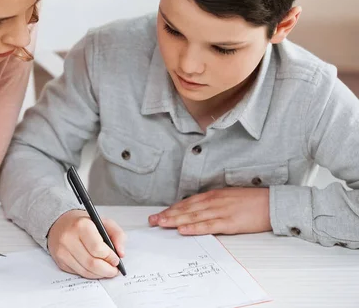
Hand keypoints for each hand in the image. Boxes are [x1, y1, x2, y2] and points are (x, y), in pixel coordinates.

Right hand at [47, 210, 126, 278]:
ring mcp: (62, 251)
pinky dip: (90, 274)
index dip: (110, 257)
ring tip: (106, 270)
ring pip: (85, 271)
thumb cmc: (85, 223)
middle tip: (114, 270)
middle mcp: (68, 238)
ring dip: (99, 274)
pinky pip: (78, 273)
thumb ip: (118, 235)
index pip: (98, 249)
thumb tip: (121, 253)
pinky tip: (95, 268)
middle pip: (92, 263)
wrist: (61, 223)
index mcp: (81, 226)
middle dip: (107, 270)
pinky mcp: (60, 261)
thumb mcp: (104, 222)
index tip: (116, 260)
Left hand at [148, 188, 271, 234]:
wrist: (272, 203)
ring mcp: (221, 211)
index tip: (159, 214)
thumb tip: (198, 210)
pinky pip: (208, 226)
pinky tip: (183, 230)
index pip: (187, 203)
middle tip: (152, 221)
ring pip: (193, 217)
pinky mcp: (229, 222)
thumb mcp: (229, 197)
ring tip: (161, 224)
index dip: (172, 209)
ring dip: (175, 221)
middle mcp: (213, 201)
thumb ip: (213, 203)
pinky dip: (194, 228)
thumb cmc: (252, 201)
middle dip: (168, 215)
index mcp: (213, 195)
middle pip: (186, 209)